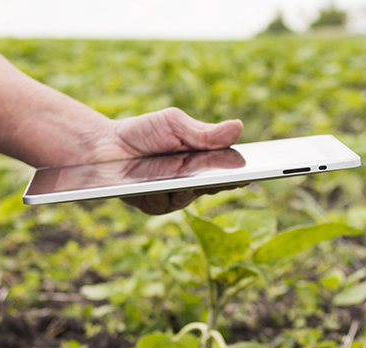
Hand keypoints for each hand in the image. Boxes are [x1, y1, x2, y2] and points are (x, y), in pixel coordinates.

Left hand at [89, 107, 244, 213]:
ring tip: (204, 172)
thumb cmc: (142, 132)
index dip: (245, 169)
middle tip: (242, 173)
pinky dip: (172, 191)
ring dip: (198, 184)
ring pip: (195, 194)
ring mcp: (175, 197)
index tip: (263, 168)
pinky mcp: (157, 206)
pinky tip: (173, 181)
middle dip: (229, 179)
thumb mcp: (174, 124)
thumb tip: (238, 128)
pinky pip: (170, 202)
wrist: (103, 147)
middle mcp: (193, 182)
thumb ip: (204, 132)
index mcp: (202, 161)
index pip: (230, 168)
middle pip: (218, 184)